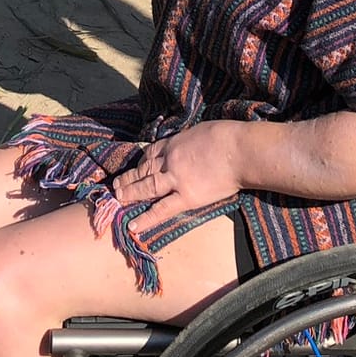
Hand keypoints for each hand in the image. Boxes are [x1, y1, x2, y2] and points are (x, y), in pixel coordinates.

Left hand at [112, 122, 244, 236]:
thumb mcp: (200, 131)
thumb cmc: (227, 136)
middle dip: (129, 178)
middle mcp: (169, 161)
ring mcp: (176, 179)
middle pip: (144, 170)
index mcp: (174, 143)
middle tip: (116, 185)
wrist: (240, 150)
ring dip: (130, 193)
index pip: (151, 153)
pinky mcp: (187, 197)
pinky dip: (146, 218)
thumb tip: (189, 146)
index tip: (136, 167)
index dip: (141, 162)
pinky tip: (133, 225)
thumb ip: (189, 142)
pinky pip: (162, 209)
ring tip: (117, 200)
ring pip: (146, 187)